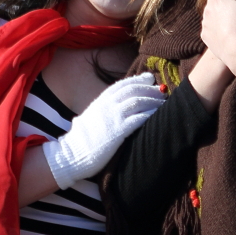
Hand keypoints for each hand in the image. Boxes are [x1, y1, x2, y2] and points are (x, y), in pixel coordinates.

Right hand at [41, 73, 165, 187]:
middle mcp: (107, 105)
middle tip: (162, 91)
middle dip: (150, 89)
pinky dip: (150, 114)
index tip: (149, 78)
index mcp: (100, 101)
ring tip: (164, 103)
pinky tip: (158, 115)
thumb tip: (102, 109)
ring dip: (153, 101)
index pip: (122, 84)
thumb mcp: (88, 118)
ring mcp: (112, 117)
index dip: (138, 79)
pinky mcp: (117, 132)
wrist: (71, 155)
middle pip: (133, 90)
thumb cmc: (79, 141)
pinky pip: (138, 119)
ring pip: (138, 102)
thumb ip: (99, 111)